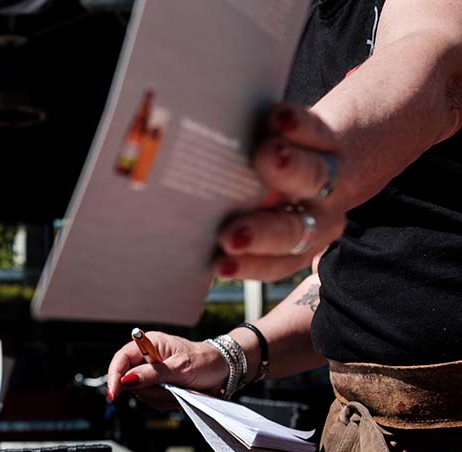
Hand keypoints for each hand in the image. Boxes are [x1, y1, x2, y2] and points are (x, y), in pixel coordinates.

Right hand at [107, 331, 227, 409]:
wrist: (222, 370)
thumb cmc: (204, 361)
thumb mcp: (178, 368)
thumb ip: (152, 374)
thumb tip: (127, 379)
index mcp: (149, 344)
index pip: (121, 359)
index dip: (114, 376)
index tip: (114, 393)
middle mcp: (147, 358)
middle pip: (130, 381)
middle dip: (150, 390)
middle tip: (171, 388)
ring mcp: (152, 374)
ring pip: (143, 394)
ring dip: (161, 397)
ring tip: (180, 390)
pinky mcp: (159, 387)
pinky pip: (153, 400)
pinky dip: (166, 401)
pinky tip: (179, 395)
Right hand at [215, 103, 348, 280]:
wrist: (339, 149)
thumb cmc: (277, 188)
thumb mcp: (261, 215)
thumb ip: (231, 225)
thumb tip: (179, 231)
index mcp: (297, 244)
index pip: (275, 263)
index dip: (249, 266)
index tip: (219, 266)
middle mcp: (317, 216)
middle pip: (292, 229)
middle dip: (262, 232)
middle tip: (233, 234)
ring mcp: (328, 177)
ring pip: (312, 178)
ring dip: (289, 170)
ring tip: (268, 157)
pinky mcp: (329, 136)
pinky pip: (316, 130)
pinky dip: (298, 124)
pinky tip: (279, 118)